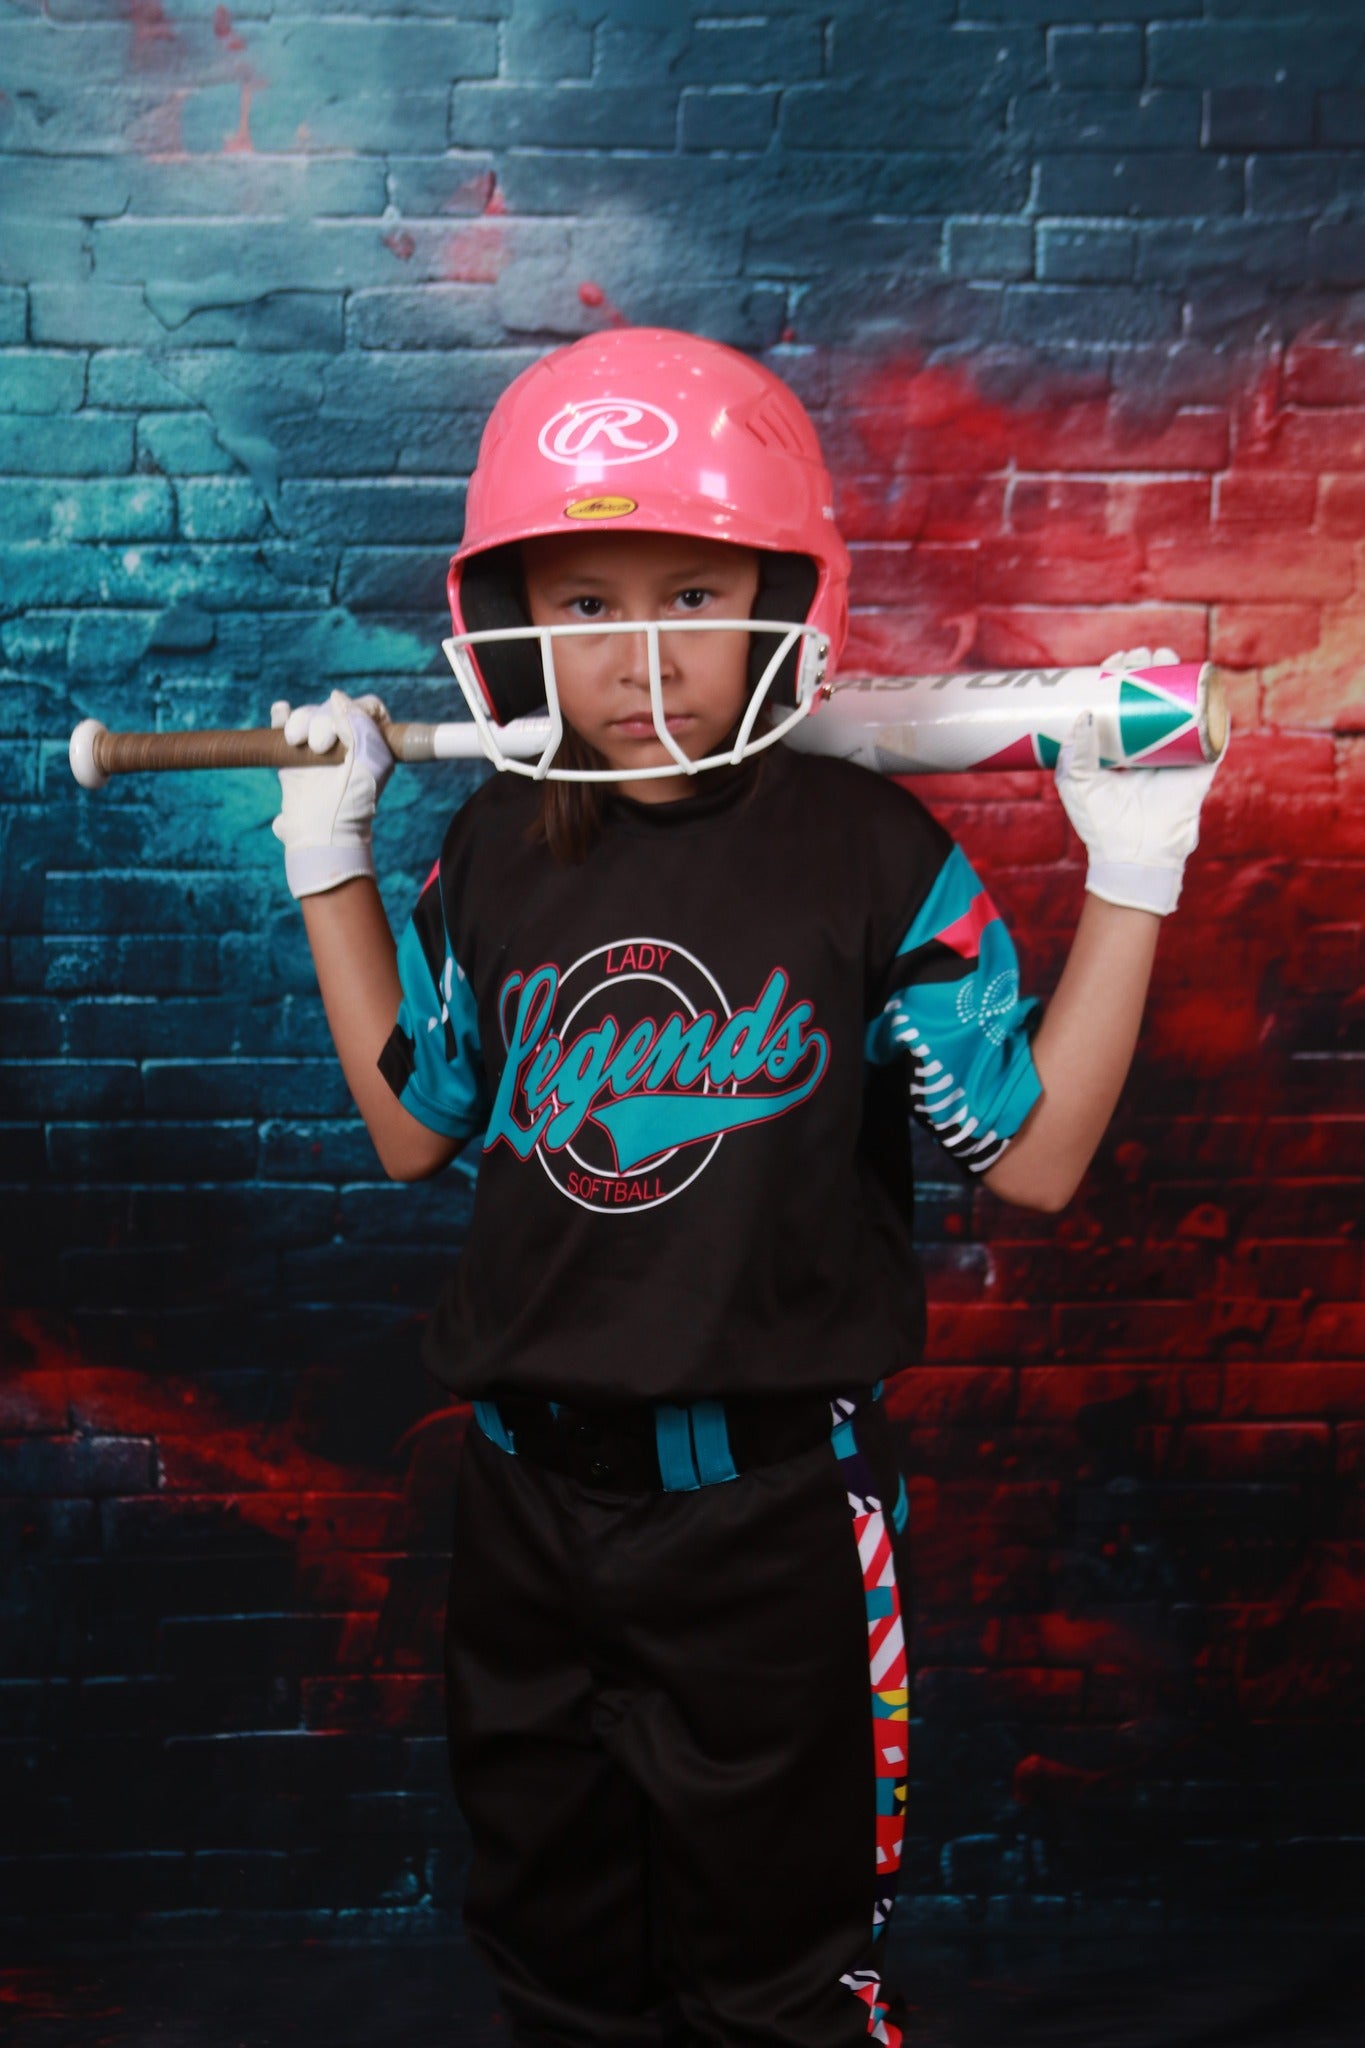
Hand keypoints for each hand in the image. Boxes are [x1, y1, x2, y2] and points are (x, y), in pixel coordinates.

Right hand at [270, 688, 394, 899]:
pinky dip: (281, 715)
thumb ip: (363, 726)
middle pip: (332, 708)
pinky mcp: (293, 756)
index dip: (354, 709)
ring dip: (300, 720)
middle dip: (322, 720)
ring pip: (307, 714)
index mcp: (372, 744)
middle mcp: (346, 743)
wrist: (321, 831)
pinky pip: (284, 724)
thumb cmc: (353, 802)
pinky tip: (280, 712)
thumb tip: (337, 697)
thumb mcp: (371, 762)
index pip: (367, 709)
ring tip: (297, 742)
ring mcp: (318, 748)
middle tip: (320, 746)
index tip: (345, 728)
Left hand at [1056, 647, 1227, 915]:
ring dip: (1178, 674)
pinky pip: (1213, 730)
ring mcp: (1177, 752)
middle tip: (1140, 656)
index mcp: (1121, 745)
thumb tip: (1083, 713)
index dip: (1120, 677)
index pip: (1122, 701)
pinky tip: (1205, 680)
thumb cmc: (1100, 823)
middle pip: (1154, 694)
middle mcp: (1150, 744)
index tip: (1114, 661)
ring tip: (1165, 657)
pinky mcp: (1199, 765)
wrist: (1134, 854)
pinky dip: (1214, 704)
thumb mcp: (1076, 783)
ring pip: (1182, 703)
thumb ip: (1075, 750)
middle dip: (1149, 667)